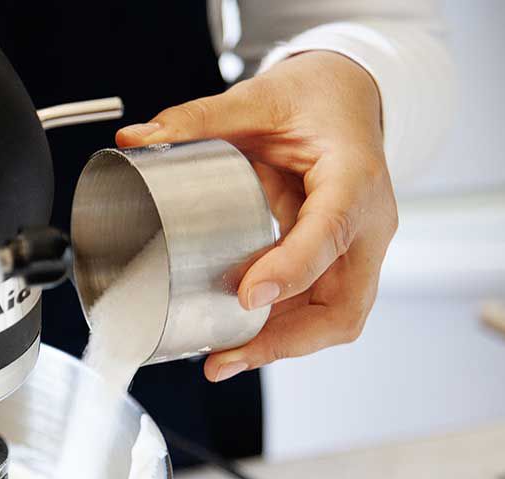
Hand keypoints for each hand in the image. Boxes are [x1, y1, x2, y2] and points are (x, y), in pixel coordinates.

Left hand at [116, 51, 396, 381]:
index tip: (246, 295)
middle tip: (228, 352)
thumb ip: (199, 119)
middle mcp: (368, 221)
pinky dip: (282, 332)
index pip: (332, 229)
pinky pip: (319, 309)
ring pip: (335, 317)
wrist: (350, 94)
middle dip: (289, 338)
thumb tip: (137, 138)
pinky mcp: (340, 263)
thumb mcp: (259, 97)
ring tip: (223, 358)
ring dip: (281, 344)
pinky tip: (238, 341)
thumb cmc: (318, 96)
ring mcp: (358, 248)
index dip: (292, 269)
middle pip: (345, 302)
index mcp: (355, 174)